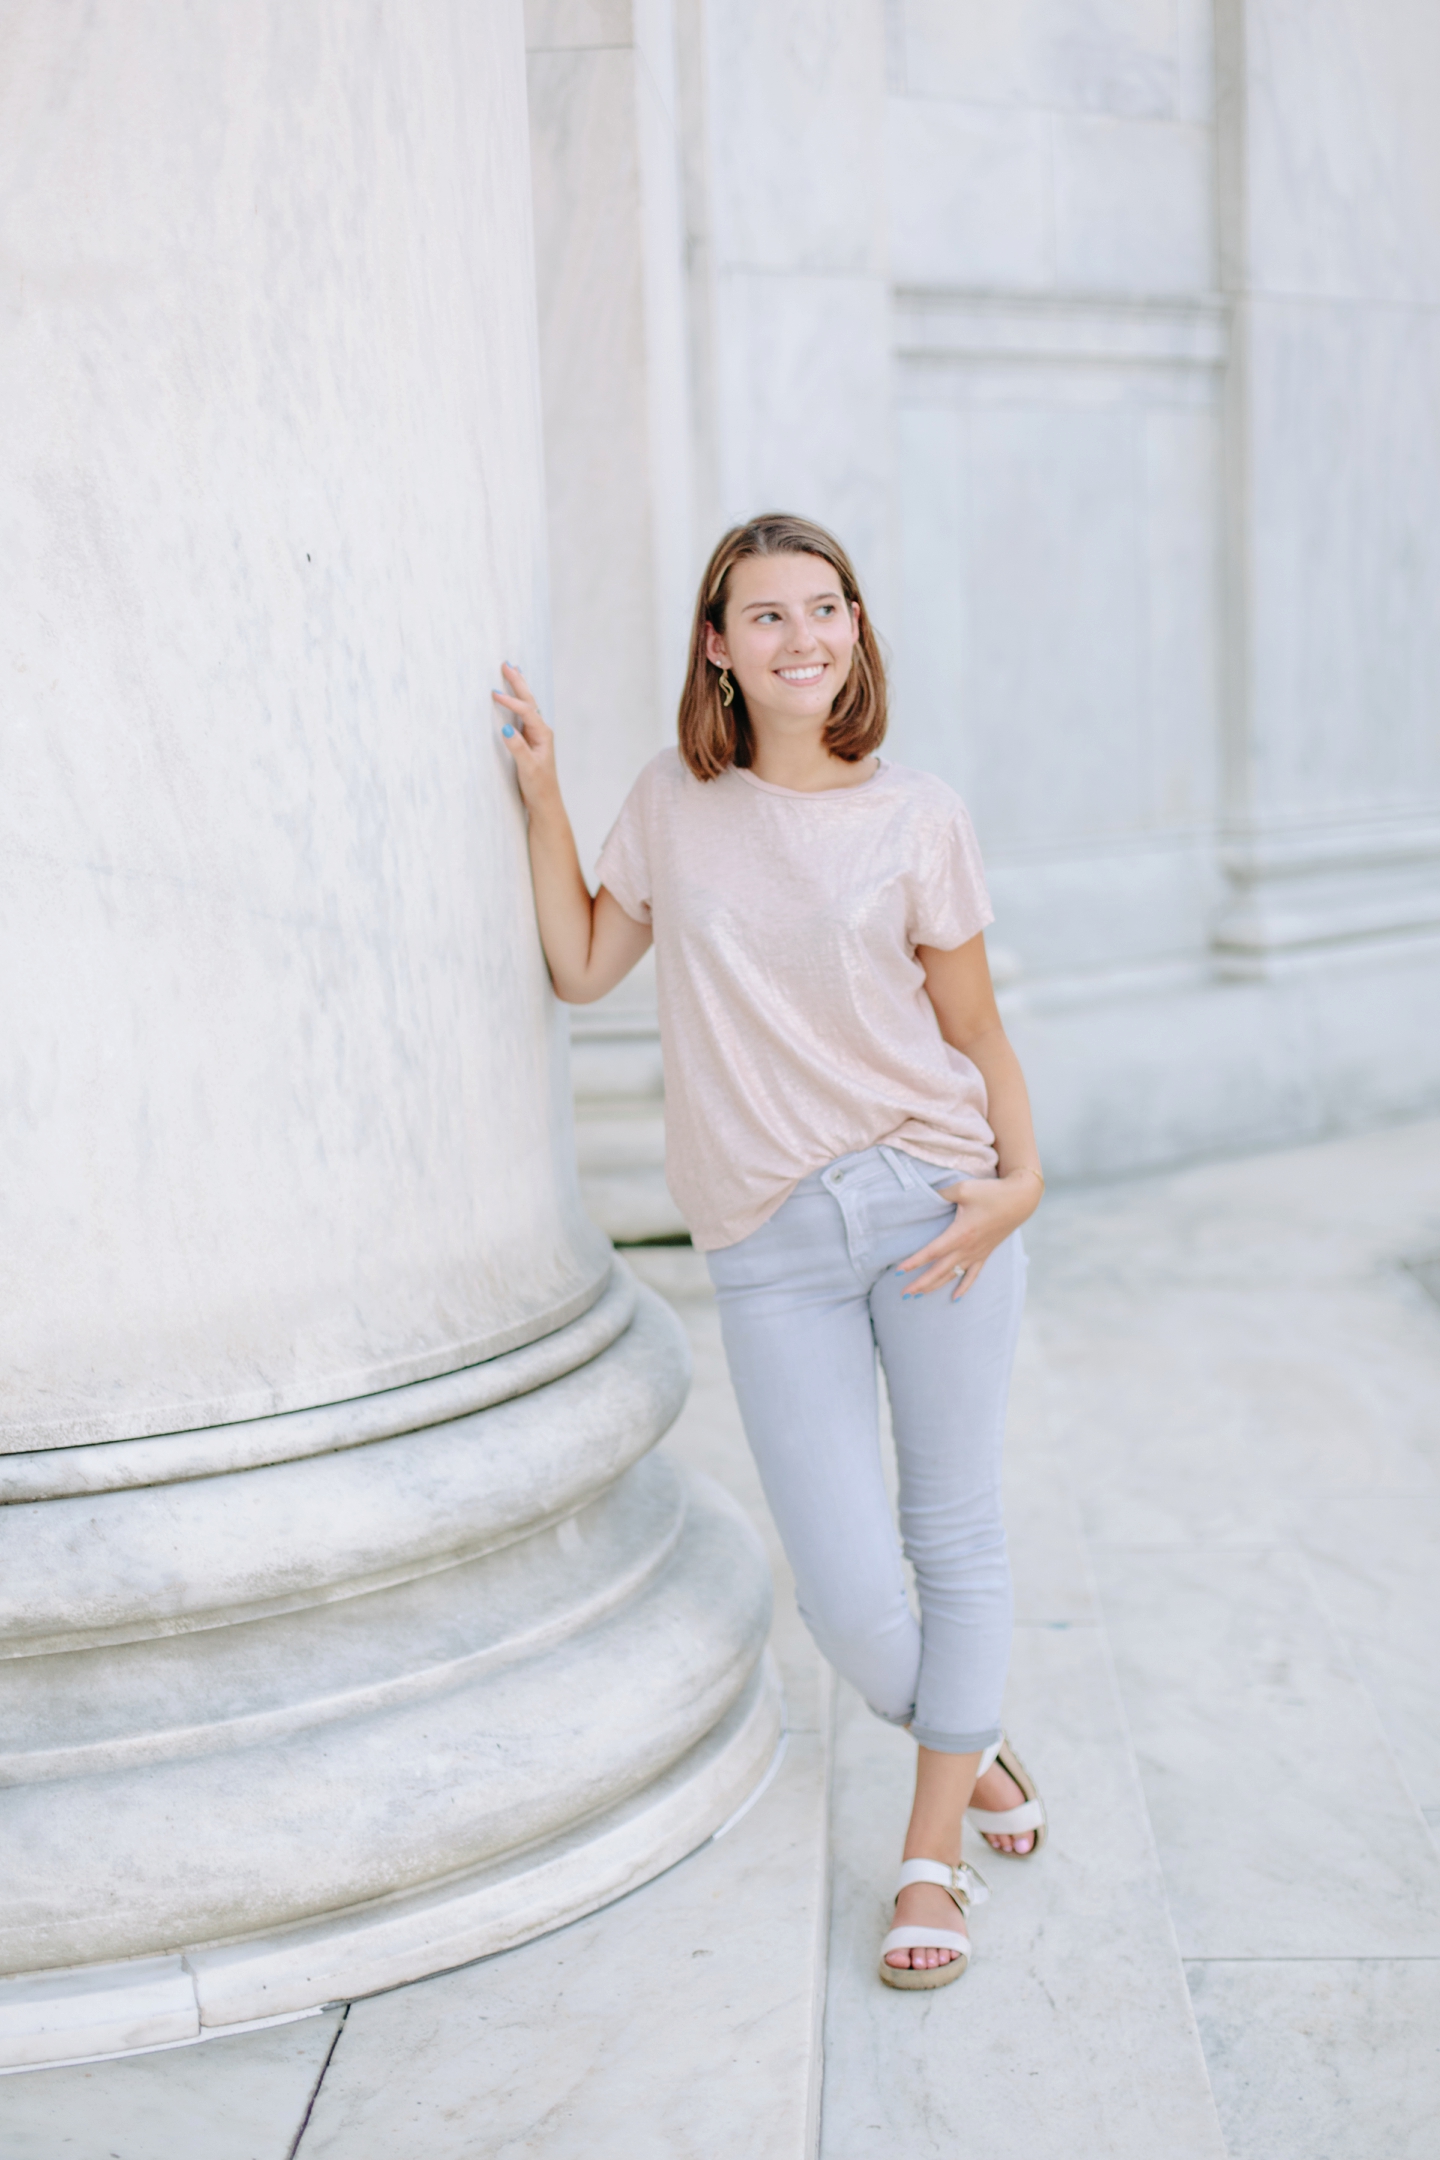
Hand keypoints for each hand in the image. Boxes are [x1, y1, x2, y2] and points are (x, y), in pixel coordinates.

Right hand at [493, 664, 559, 812]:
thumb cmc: (538, 787)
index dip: (510, 702)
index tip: (493, 694)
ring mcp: (535, 735)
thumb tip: (506, 727)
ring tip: (512, 670)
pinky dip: (516, 702)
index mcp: (543, 735)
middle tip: (506, 664)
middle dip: (518, 682)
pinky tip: (513, 697)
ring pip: (527, 705)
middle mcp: (541, 731)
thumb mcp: (527, 768)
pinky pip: (522, 715)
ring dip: (518, 688)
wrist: (545, 802)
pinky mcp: (528, 741)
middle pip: (529, 701)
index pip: (526, 711)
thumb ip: (517, 747)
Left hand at [895, 1172, 1040, 1299]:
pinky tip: (955, 1298)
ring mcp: (977, 1253)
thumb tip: (925, 1195)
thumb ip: (941, 1194)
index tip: (899, 1270)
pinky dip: (963, 1287)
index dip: (915, 1262)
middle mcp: (967, 1248)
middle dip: (920, 1283)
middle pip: (939, 1270)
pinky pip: (972, 1275)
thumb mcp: (963, 1188)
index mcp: (960, 1233)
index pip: (932, 1252)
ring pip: (952, 1275)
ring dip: (935, 1286)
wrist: (1020, 1199)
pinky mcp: (985, 1254)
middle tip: (904, 1294)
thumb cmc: (991, 1192)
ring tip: (918, 1296)